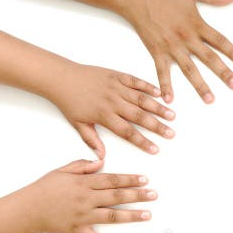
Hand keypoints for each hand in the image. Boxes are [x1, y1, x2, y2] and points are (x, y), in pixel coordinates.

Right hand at [24, 159, 156, 232]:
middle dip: (137, 195)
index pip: (111, 180)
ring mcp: (82, 216)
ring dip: (131, 216)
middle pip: (116, 196)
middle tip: (154, 195)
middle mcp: (86, 200)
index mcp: (83, 184)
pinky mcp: (77, 231)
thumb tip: (101, 162)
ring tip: (148, 214)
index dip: (129, 179)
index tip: (145, 179)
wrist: (28, 209)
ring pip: (111, 216)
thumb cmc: (45, 188)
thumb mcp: (63, 171)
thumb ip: (83, 166)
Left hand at [50, 63, 175, 156]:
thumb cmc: (68, 102)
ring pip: (141, 99)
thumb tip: (102, 157)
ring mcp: (116, 87)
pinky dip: (148, 87)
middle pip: (140, 116)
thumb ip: (92, 140)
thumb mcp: (78, 124)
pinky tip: (160, 93)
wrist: (61, 77)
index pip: (128, 132)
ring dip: (158, 107)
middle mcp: (113, 102)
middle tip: (171, 134)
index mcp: (104, 116)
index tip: (155, 149)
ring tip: (172, 115)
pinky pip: (135, 81)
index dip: (143, 141)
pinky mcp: (116, 75)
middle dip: (157, 126)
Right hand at [122, 0, 232, 102]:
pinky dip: (165, 86)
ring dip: (200, 85)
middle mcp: (186, 38)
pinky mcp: (157, 52)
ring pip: (189, 69)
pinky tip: (169, 100)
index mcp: (196, 23)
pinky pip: (162, 72)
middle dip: (223, 72)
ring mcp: (171, 47)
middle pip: (209, 58)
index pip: (219, 40)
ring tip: (210, 99)